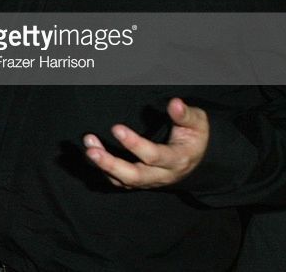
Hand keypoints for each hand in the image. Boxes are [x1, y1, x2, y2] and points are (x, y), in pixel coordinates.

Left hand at [83, 97, 207, 189]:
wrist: (197, 159)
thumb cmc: (195, 137)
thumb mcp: (197, 123)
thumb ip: (185, 115)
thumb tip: (175, 103)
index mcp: (177, 160)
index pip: (154, 156)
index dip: (134, 144)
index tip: (116, 128)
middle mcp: (162, 175)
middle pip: (134, 176)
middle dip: (111, 164)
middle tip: (91, 150)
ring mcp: (149, 181)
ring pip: (123, 180)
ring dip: (103, 165)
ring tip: (89, 146)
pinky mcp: (140, 181)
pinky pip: (119, 181)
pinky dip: (104, 170)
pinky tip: (92, 153)